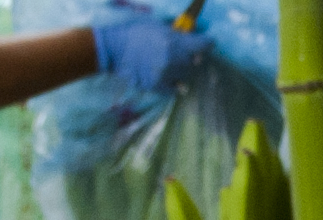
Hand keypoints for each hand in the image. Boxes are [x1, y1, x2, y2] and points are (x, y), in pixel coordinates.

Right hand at [94, 7, 210, 91]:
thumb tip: (194, 38)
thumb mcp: (160, 27)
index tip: (208, 43)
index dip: (207, 43)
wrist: (115, 49)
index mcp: (174, 42)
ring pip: (187, 76)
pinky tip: (169, 76)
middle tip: (183, 52)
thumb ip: (179, 35)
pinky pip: (176, 89)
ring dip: (183, 70)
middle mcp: (172, 60)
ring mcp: (165, 75)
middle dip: (192, 56)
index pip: (203, 45)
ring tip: (172, 63)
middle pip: (196, 62)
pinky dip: (175, 83)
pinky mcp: (157, 86)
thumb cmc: (136, 34)